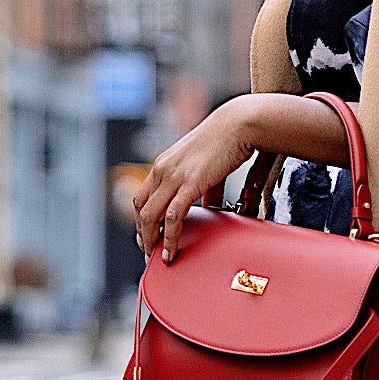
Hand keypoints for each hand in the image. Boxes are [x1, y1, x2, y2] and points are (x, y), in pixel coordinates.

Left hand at [133, 93, 348, 260]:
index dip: (141, 218)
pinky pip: (172, 218)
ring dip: (151, 239)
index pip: (142, 196)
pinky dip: (169, 238)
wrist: (238, 124)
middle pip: (140, 208)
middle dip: (142, 232)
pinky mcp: (189, 184)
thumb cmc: (227, 140)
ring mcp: (173, 176)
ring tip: (159, 255)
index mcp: (164, 164)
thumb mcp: (208, 165)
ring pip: (150, 216)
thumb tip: (210, 206)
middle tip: (149, 250)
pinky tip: (171, 251)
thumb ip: (205, 187)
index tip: (147, 234)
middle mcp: (162, 169)